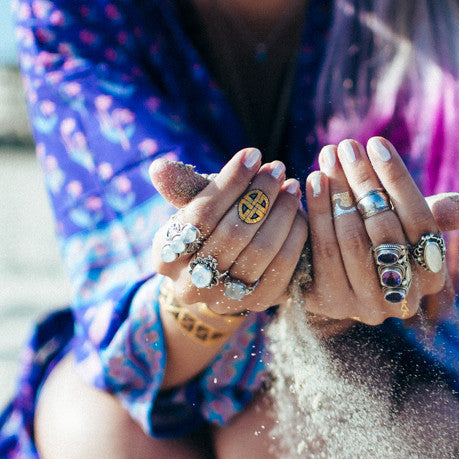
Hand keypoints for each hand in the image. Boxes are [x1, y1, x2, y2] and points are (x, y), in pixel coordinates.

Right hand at [149, 149, 307, 314]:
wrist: (223, 278)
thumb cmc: (209, 231)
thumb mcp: (194, 209)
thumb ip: (183, 188)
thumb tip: (158, 167)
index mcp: (166, 255)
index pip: (200, 215)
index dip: (229, 183)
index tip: (253, 154)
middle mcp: (189, 284)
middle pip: (231, 233)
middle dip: (259, 196)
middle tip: (277, 170)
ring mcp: (224, 298)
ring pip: (259, 251)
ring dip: (281, 214)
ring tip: (291, 187)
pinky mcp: (257, 304)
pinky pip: (281, 269)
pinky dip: (294, 238)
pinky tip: (300, 214)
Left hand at [303, 137, 458, 325]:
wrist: (325, 274)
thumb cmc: (375, 238)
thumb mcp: (406, 224)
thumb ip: (435, 214)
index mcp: (432, 276)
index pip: (422, 221)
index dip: (398, 180)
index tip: (377, 144)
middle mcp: (404, 298)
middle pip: (385, 229)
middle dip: (363, 181)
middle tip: (347, 146)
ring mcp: (367, 305)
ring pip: (353, 239)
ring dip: (338, 191)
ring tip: (328, 157)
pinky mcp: (331, 304)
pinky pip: (323, 251)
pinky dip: (317, 212)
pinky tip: (313, 181)